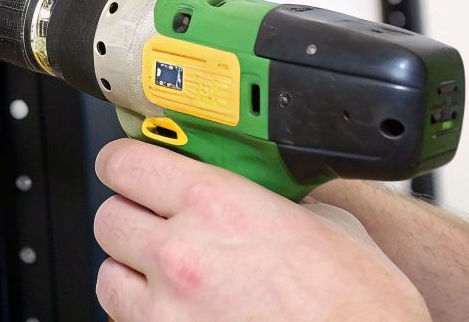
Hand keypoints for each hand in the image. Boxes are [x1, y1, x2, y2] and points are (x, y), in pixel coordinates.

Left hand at [92, 139, 427, 320]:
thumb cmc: (361, 307)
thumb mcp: (324, 224)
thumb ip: (270, 199)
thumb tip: (257, 190)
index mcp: (216, 204)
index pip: (123, 163)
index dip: (125, 163)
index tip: (133, 168)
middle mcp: (181, 255)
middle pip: (108, 218)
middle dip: (132, 218)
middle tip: (158, 224)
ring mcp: (169, 312)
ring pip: (107, 276)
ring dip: (132, 272)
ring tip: (168, 277)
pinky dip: (147, 316)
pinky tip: (182, 313)